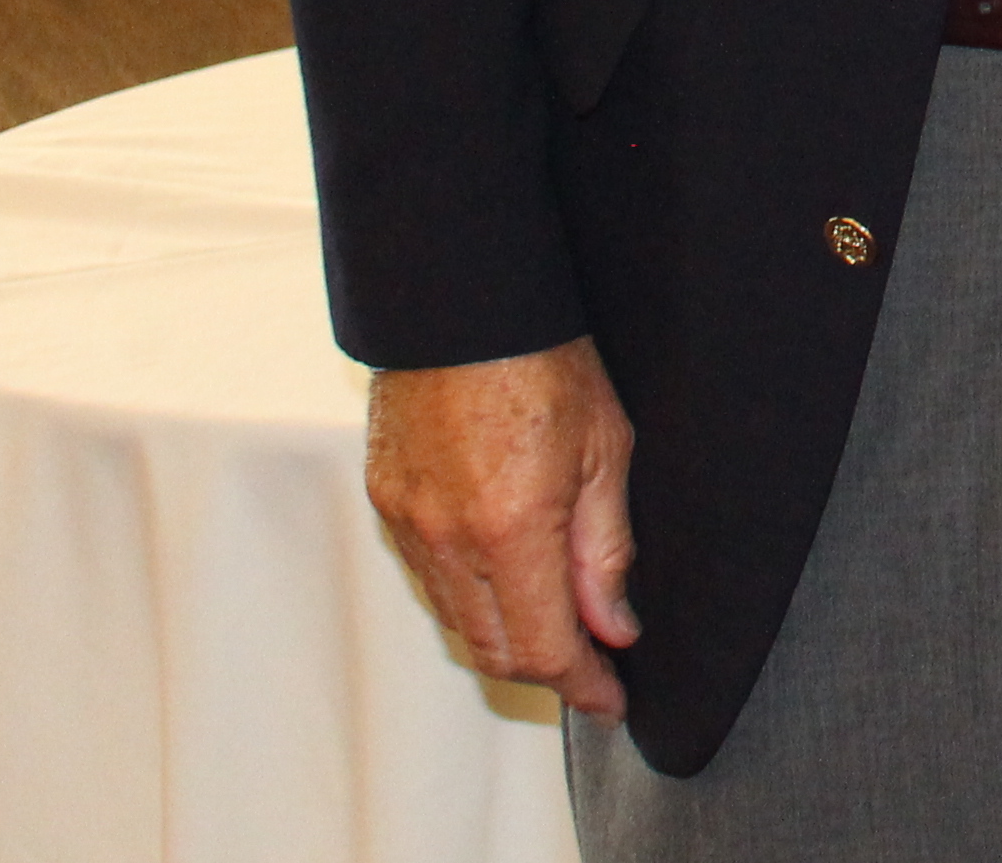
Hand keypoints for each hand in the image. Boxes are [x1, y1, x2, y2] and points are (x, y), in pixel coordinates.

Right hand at [365, 336, 640, 716]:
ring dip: (505, 637)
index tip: (611, 698)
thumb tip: (614, 626)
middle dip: (545, 670)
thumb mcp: (607, 450)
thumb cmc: (544, 360)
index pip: (542, 647)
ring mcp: (410, 523)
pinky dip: (468, 597)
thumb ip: (606, 550)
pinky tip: (504, 578)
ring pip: (456, 620)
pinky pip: (428, 578)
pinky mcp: (387, 502)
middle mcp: (449, 539)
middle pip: (493, 649)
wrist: (466, 302)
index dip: (582, 684)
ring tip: (554, 626)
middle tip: (591, 668)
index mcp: (511, 529)